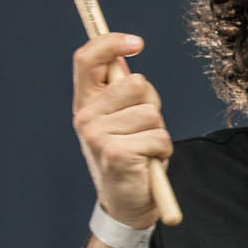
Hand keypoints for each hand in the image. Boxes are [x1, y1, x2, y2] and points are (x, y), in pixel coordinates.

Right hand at [73, 33, 170, 227]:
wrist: (126, 204)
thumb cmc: (130, 155)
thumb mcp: (123, 118)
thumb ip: (124, 89)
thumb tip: (129, 50)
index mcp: (85, 103)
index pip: (87, 59)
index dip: (110, 42)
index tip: (137, 43)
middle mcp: (85, 117)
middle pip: (134, 82)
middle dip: (150, 103)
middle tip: (142, 128)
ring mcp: (97, 135)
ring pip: (151, 112)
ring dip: (158, 131)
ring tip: (145, 149)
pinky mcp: (116, 153)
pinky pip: (158, 136)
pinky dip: (162, 150)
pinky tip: (148, 163)